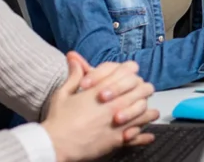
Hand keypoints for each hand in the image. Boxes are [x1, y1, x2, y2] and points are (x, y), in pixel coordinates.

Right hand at [43, 54, 157, 161]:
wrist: (55, 145)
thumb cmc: (58, 120)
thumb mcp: (63, 93)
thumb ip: (74, 75)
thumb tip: (74, 58)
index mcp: (102, 89)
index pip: (128, 71)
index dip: (130, 71)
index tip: (129, 77)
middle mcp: (114, 103)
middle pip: (143, 88)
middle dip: (143, 89)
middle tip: (141, 93)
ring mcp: (119, 122)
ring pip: (145, 111)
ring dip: (147, 111)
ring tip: (148, 113)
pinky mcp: (118, 140)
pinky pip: (139, 135)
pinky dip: (145, 135)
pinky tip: (148, 135)